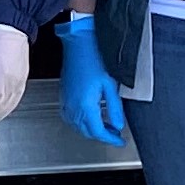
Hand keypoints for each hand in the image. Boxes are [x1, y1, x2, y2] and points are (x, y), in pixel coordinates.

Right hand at [57, 14, 125, 146]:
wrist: (78, 43)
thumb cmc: (94, 58)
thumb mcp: (111, 85)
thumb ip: (115, 108)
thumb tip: (118, 124)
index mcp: (86, 105)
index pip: (98, 131)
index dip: (111, 139)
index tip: (120, 140)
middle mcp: (73, 106)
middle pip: (87, 131)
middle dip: (102, 135)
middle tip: (115, 133)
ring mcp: (66, 101)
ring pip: (77, 126)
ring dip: (91, 129)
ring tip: (105, 125)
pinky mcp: (64, 95)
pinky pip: (70, 117)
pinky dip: (80, 122)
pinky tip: (88, 116)